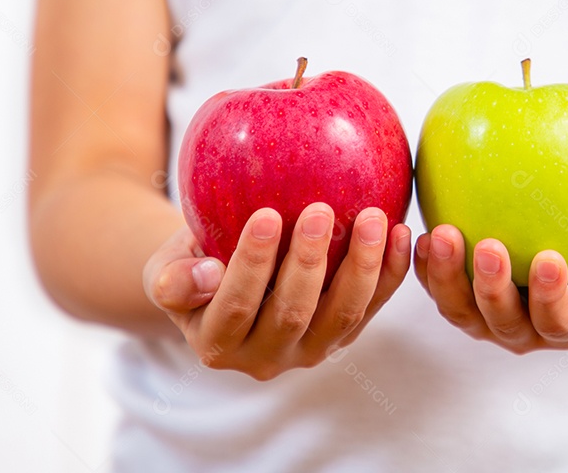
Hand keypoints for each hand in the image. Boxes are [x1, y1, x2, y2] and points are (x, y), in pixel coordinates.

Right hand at [144, 203, 410, 379]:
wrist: (221, 279)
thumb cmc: (192, 261)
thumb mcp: (165, 268)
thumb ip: (174, 276)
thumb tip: (205, 274)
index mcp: (217, 344)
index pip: (235, 307)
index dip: (251, 265)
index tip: (265, 215)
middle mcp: (265, 357)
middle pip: (294, 313)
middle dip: (309, 262)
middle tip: (320, 209)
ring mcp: (310, 349)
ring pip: (343, 315)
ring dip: (362, 266)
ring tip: (374, 217)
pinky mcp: (344, 334)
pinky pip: (374, 305)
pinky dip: (391, 272)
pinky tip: (402, 232)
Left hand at [414, 225, 567, 353]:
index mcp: (562, 329)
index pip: (555, 320)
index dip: (549, 295)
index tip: (550, 258)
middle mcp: (520, 332)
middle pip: (501, 319)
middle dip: (493, 286)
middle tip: (489, 246)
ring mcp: (484, 319)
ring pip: (460, 309)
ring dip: (448, 275)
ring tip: (444, 234)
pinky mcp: (459, 298)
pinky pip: (437, 289)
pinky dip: (426, 268)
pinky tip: (421, 235)